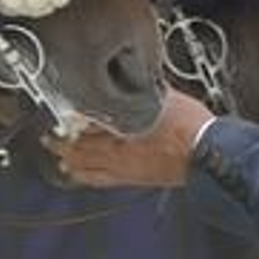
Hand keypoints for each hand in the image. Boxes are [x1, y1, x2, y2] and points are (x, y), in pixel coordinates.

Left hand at [45, 89, 214, 187]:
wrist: (209, 156)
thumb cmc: (191, 128)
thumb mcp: (164, 97)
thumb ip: (143, 90)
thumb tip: (135, 77)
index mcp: (123, 130)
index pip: (86, 126)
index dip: (70, 121)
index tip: (59, 116)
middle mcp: (119, 153)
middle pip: (81, 150)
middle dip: (62, 144)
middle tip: (49, 139)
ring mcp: (126, 170)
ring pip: (89, 169)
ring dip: (71, 162)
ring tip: (60, 159)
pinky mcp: (136, 180)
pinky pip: (104, 180)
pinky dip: (88, 177)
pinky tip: (85, 176)